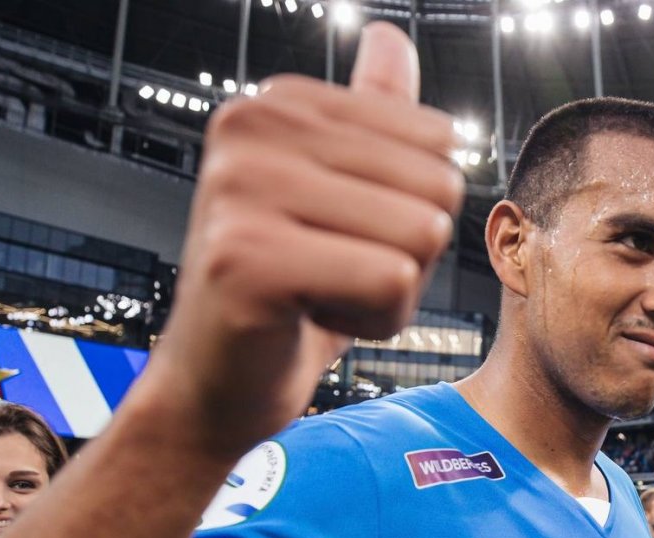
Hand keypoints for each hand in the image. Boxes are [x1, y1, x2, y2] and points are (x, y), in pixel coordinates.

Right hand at [140, 22, 463, 460]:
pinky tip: (308, 319)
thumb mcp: (337, 195)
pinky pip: (392, 282)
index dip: (411, 210)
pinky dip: (374, 321)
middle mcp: (250, 127)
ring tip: (318, 295)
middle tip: (332, 276)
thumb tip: (391, 37)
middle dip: (408, 255)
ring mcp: (240, 187)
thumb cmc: (287, 294)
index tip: (339, 238)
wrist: (216, 385)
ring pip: (419, 235)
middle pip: (435, 187)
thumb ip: (369, 117)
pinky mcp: (248, 257)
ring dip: (391, 292)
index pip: (437, 143)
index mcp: (276, 103)